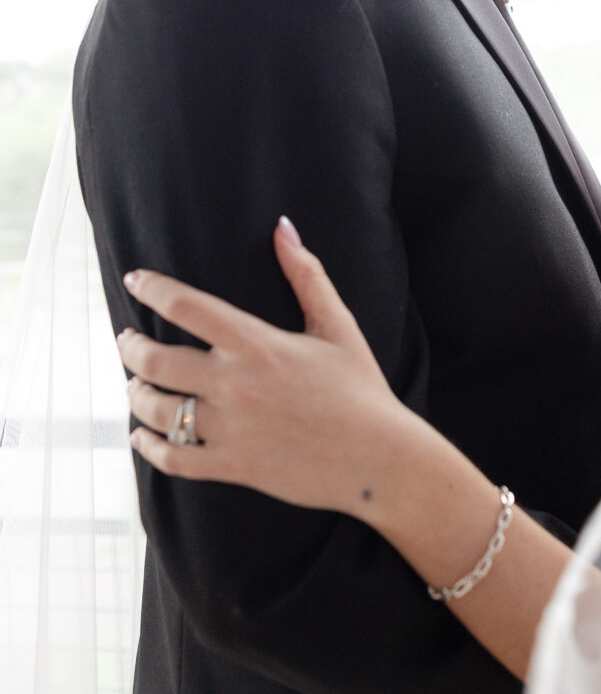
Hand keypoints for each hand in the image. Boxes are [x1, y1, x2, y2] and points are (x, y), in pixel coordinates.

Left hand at [119, 218, 408, 514]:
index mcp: (258, 344)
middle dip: (131, 347)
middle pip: (156, 360)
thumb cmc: (361, 389)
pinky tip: (142, 436)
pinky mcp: (233, 466)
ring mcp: (230, 429)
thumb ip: (306, 274)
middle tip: (127, 340)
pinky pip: (173, 459)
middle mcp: (235, 385)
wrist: (379, 458)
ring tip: (135, 384)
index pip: (186, 306)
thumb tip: (283, 227)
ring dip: (136, 394)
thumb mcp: (338, 325)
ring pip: (157, 410)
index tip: (136, 281)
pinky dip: (148, 447)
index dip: (152, 288)